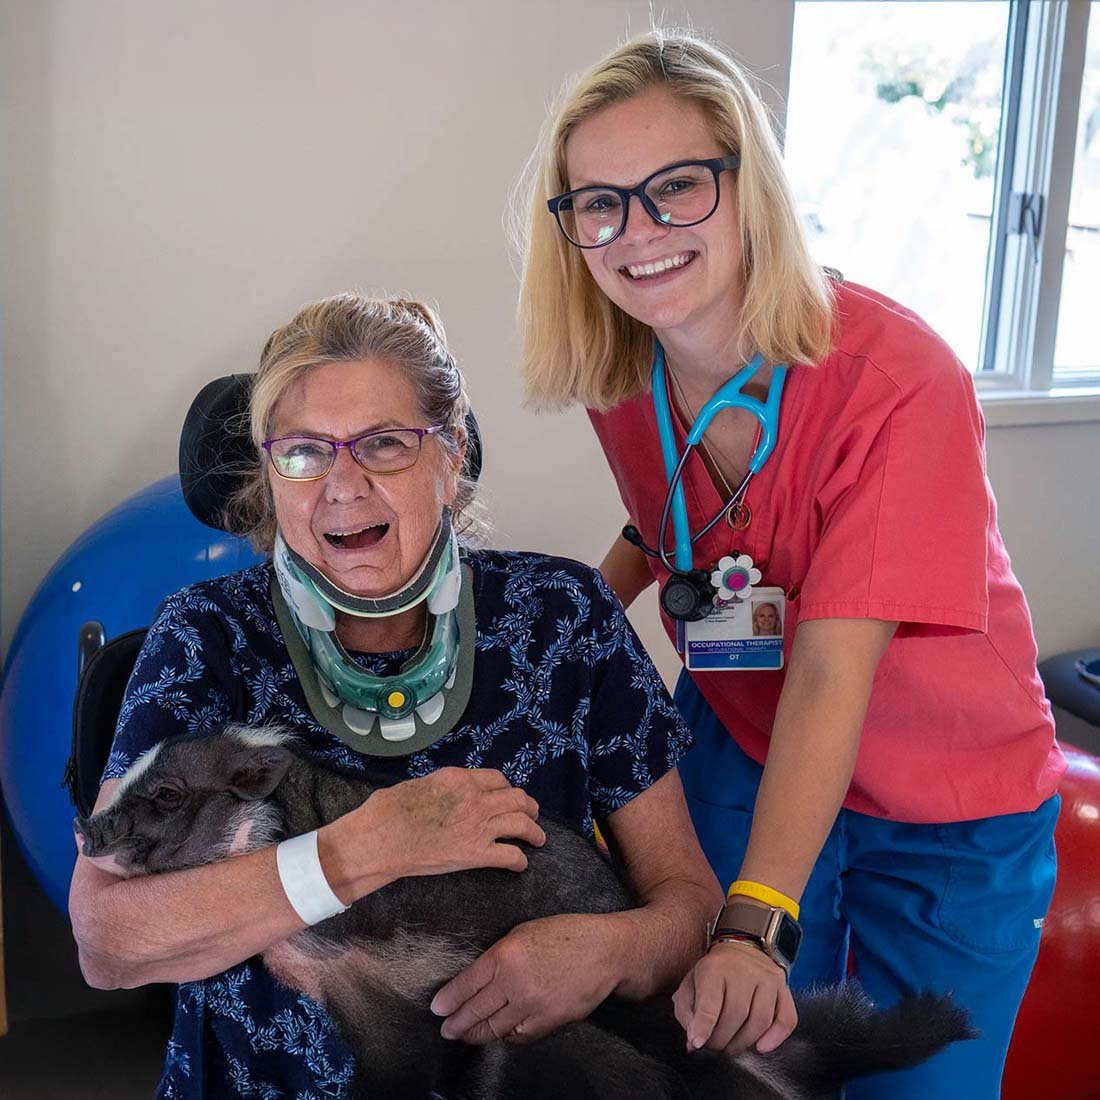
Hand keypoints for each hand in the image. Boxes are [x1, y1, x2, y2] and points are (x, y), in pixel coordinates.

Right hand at [366, 767, 544, 878]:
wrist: (383, 838)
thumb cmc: (391, 810)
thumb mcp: (420, 784)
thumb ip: (443, 787)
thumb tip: (447, 793)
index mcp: (461, 779)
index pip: (497, 779)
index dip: (507, 787)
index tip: (509, 794)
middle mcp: (476, 800)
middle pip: (516, 798)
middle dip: (529, 806)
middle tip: (533, 814)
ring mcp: (478, 827)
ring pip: (521, 824)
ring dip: (534, 831)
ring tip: (539, 838)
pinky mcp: (475, 854)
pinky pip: (509, 856)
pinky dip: (520, 860)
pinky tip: (521, 864)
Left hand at [429, 914, 620, 1043]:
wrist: (605, 952)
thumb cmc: (566, 934)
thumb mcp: (525, 932)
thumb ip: (499, 955)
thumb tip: (478, 977)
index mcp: (505, 955)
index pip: (467, 983)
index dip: (449, 999)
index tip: (437, 1008)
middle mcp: (515, 983)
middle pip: (476, 1010)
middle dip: (457, 1023)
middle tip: (445, 1028)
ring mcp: (532, 1007)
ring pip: (494, 1028)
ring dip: (475, 1034)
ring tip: (463, 1036)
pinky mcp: (548, 1023)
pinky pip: (517, 1036)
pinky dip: (504, 1037)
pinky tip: (495, 1035)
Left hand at [672, 939, 796, 1054]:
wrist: (742, 947)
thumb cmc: (714, 973)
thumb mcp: (691, 983)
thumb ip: (686, 1012)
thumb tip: (694, 1042)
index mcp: (714, 968)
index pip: (710, 1003)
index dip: (703, 1027)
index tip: (697, 1042)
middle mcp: (743, 970)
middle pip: (736, 1015)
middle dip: (722, 1040)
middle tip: (714, 1046)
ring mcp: (766, 978)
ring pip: (760, 1020)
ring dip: (744, 1043)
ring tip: (731, 1046)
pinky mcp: (783, 987)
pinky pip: (787, 1018)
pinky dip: (776, 1038)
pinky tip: (761, 1047)